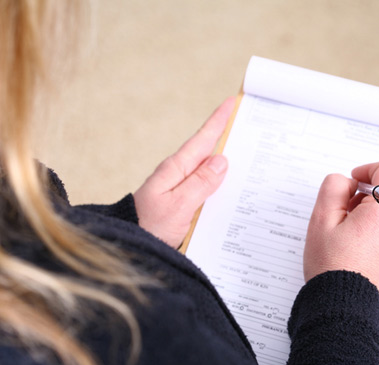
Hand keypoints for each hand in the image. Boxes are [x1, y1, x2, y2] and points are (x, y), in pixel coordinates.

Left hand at [133, 98, 234, 247]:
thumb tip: (221, 160)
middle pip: (207, 152)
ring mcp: (180, 189)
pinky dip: (220, 184)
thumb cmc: (150, 227)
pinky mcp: (183, 204)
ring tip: (246, 151)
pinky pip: (206, 188)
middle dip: (226, 136)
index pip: (202, 140)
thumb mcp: (178, 205)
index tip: (231, 102)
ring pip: (208, 171)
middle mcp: (179, 176)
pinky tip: (231, 187)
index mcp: (176, 170)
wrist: (132, 248)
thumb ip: (200, 183)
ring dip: (226, 162)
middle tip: (246, 122)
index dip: (218, 121)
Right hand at [303, 161, 378, 309]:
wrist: (345, 309)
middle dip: (376, 189)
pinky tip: (363, 247)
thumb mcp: (320, 220)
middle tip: (350, 206)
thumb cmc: (331, 268)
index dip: (371, 168)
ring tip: (353, 231)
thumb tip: (348, 182)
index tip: (355, 181)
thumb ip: (334, 188)